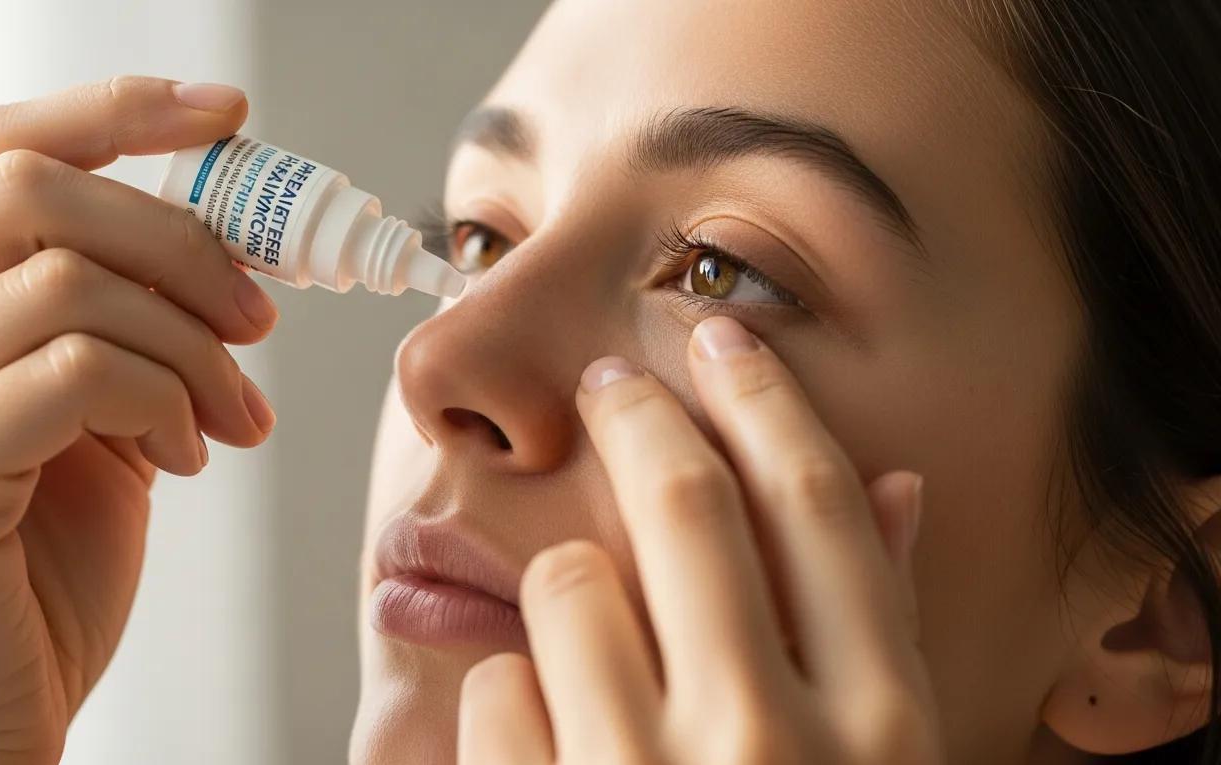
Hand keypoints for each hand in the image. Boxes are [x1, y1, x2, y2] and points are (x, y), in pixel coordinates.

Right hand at [0, 77, 276, 763]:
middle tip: (260, 317)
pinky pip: (73, 376)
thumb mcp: (99, 424)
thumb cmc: (38, 569)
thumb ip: (130, 333)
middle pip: (31, 189)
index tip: (225, 116)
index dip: (115, 111)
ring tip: (236, 418)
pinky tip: (190, 459)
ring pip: (64, 283)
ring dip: (192, 346)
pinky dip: (163, 402)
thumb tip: (229, 257)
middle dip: (181, 239)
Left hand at [458, 316, 943, 763]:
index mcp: (876, 726)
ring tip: (586, 643)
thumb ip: (883, 633)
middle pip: (685, 499)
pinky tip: (549, 737)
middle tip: (608, 382)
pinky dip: (515, 696)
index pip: (816, 506)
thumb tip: (897, 484)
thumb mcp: (882, 760)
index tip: (725, 340)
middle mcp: (768, 743)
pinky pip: (494, 682)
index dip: (765, 401)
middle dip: (636, 416)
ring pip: (566, 579)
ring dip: (567, 589)